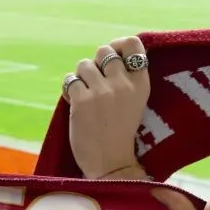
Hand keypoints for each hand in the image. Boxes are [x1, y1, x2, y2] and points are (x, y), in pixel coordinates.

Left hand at [66, 36, 150, 179]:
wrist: (111, 165)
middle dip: (95, 63)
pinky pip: (69, 81)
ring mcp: (102, 92)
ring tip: (85, 96)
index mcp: (141, 83)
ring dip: (80, 78)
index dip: (118, 44)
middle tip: (94, 83)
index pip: (134, 44)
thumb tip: (107, 54)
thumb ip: (125, 80)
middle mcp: (123, 83)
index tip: (112, 56)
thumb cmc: (120, 135)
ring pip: (84, 64)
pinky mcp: (82, 102)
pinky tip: (74, 103)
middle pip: (104, 51)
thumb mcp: (134, 103)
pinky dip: (68, 90)